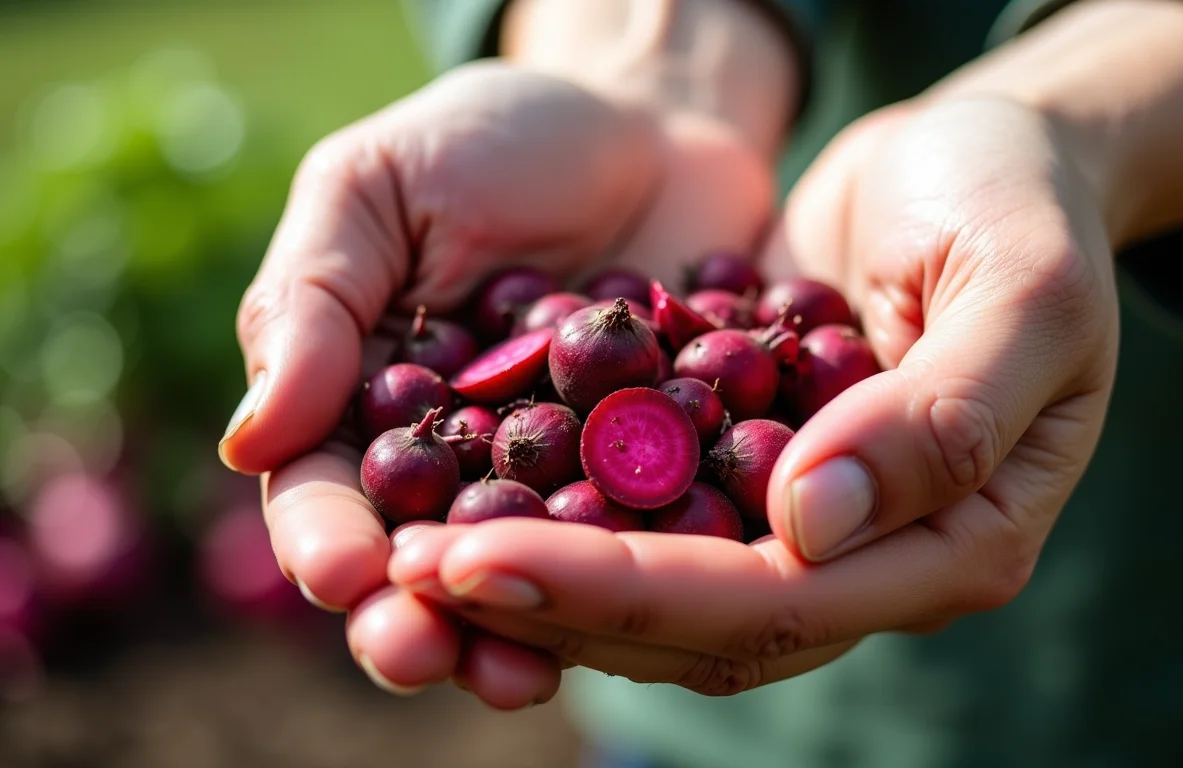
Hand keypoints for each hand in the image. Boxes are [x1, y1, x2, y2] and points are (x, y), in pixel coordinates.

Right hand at [218, 60, 775, 704]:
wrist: (647, 120)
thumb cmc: (491, 141)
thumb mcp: (378, 187)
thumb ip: (313, 302)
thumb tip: (252, 442)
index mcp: (371, 408)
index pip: (331, 494)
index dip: (329, 541)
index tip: (345, 573)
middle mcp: (465, 466)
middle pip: (430, 566)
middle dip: (420, 618)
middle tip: (425, 654)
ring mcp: (571, 481)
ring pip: (540, 578)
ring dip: (529, 630)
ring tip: (526, 674)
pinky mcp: (669, 474)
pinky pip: (658, 534)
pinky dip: (654, 571)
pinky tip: (658, 605)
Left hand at [384, 94, 1119, 693]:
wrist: (981, 158)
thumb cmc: (1021, 206)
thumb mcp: (1020, 288)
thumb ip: (941, 417)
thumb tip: (807, 525)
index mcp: (955, 541)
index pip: (771, 601)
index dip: (623, 593)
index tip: (483, 562)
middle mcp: (870, 558)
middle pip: (693, 620)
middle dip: (549, 601)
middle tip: (406, 573)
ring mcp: (804, 523)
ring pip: (654, 588)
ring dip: (533, 575)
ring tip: (407, 553)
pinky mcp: (748, 470)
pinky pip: (643, 512)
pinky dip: (555, 513)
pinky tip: (461, 496)